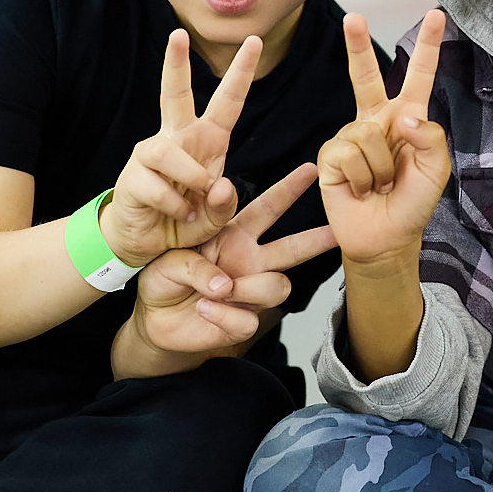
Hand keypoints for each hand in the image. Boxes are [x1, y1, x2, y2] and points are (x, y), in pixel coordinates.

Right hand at [102, 29, 259, 266]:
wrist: (146, 242)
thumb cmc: (186, 219)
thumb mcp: (218, 216)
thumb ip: (226, 205)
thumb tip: (219, 184)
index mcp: (209, 140)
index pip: (228, 101)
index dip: (241, 72)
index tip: (253, 41)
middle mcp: (179, 138)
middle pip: (175, 94)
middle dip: (176, 63)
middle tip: (178, 34)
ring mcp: (152, 154)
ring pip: (168, 150)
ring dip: (189, 180)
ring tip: (194, 205)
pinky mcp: (133, 176)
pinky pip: (158, 185)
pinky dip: (174, 206)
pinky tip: (177, 215)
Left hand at [127, 164, 335, 360]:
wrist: (153, 321)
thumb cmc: (162, 281)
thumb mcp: (171, 260)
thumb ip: (197, 264)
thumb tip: (225, 285)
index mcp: (234, 235)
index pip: (267, 208)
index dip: (289, 189)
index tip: (311, 170)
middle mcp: (250, 261)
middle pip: (293, 248)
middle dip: (318, 239)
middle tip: (339, 230)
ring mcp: (249, 292)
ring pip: (277, 287)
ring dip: (247, 289)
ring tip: (217, 292)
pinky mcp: (242, 321)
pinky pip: (248, 319)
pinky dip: (223, 316)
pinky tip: (204, 310)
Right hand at [318, 11, 450, 271]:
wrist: (385, 238)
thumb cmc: (413, 202)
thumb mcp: (436, 170)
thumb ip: (430, 138)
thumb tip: (401, 117)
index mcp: (408, 118)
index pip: (419, 76)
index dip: (428, 46)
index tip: (436, 14)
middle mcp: (377, 120)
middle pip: (366, 76)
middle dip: (357, 45)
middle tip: (353, 16)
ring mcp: (350, 136)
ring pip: (367, 134)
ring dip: (379, 167)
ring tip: (379, 184)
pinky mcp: (330, 155)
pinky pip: (347, 154)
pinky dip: (359, 176)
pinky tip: (359, 188)